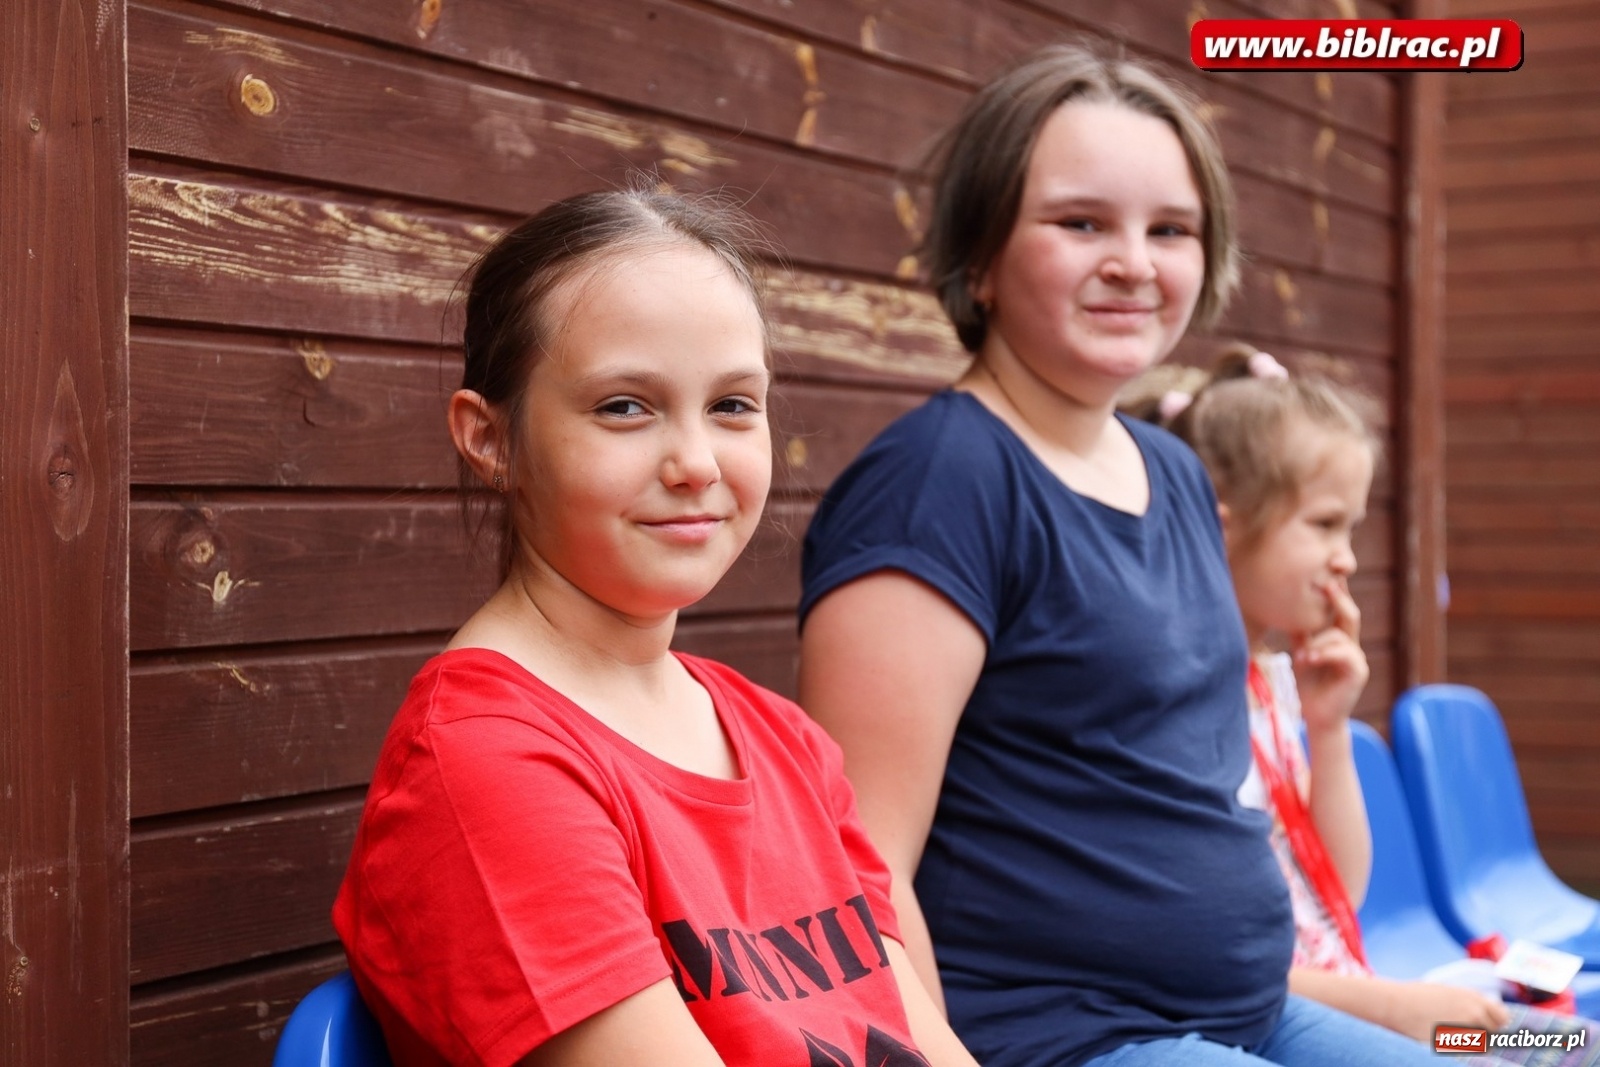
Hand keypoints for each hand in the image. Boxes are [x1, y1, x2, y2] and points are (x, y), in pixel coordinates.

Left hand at [1292, 578, 1368, 736]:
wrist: (1317, 716)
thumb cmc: (1309, 686)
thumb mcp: (1304, 654)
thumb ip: (1302, 635)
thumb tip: (1290, 610)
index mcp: (1338, 640)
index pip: (1340, 611)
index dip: (1337, 592)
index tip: (1330, 571)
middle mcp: (1351, 646)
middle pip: (1349, 615)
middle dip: (1338, 598)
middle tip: (1327, 582)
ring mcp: (1357, 659)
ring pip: (1339, 635)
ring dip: (1317, 643)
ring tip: (1302, 655)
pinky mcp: (1358, 672)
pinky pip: (1342, 654)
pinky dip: (1323, 654)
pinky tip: (1308, 659)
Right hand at [1383, 982, 1511, 1043]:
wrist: (1395, 1004)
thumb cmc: (1418, 996)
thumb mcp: (1448, 992)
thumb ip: (1471, 1002)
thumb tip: (1489, 1016)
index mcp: (1473, 998)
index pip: (1503, 1017)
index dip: (1497, 1023)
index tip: (1491, 1027)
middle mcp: (1473, 1013)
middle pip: (1493, 1033)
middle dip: (1485, 1035)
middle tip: (1467, 1034)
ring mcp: (1465, 1028)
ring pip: (1482, 1045)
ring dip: (1473, 1044)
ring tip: (1454, 1037)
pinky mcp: (1455, 1043)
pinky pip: (1467, 1052)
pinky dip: (1461, 1050)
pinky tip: (1446, 1042)